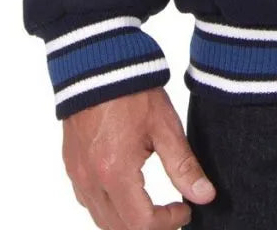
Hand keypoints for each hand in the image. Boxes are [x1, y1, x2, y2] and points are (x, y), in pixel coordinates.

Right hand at [63, 87, 216, 228]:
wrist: (98, 64)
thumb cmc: (133, 91)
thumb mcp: (165, 127)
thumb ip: (184, 166)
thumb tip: (204, 196)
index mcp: (115, 172)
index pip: (141, 223)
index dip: (168, 223)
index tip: (185, 210)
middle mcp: (90, 181)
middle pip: (119, 229)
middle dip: (148, 227)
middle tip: (173, 212)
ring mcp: (77, 175)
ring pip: (101, 219)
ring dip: (128, 221)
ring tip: (154, 206)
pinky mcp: (72, 166)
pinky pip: (88, 202)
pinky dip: (110, 208)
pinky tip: (129, 192)